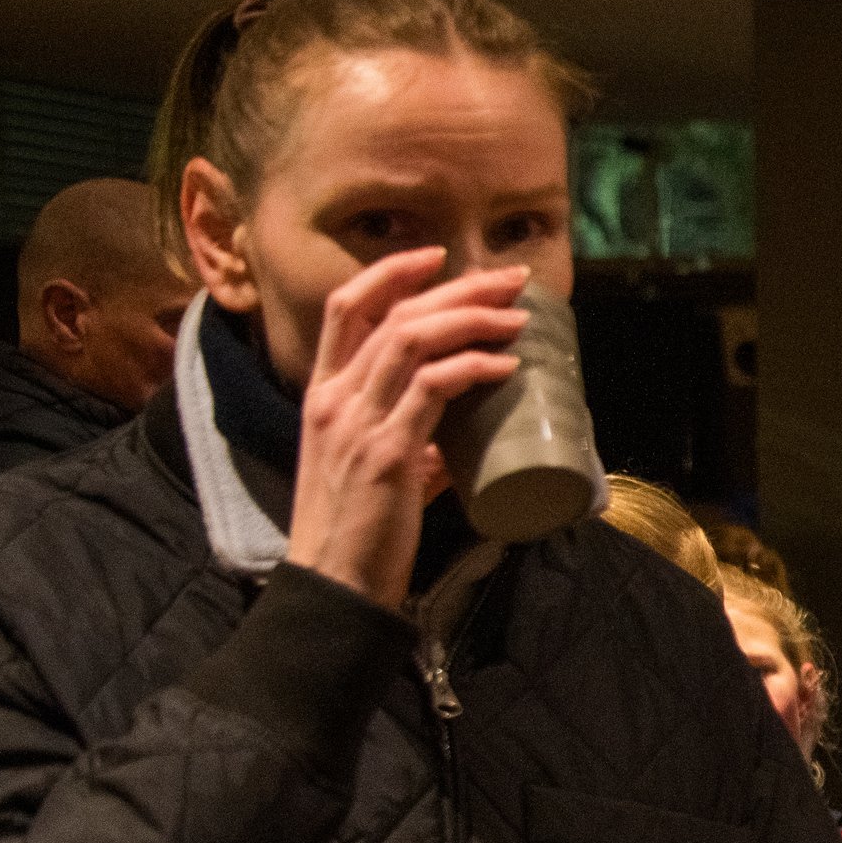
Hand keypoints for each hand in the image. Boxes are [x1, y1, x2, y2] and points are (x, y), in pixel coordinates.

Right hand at [287, 249, 526, 607]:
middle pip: (394, 314)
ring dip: (473, 319)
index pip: (348, 308)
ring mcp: (357, 422)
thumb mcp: (374, 471)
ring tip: (518, 318)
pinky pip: (433, 389)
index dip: (392, 272)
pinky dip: (473, 368)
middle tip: (509, 281)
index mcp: (323, 394)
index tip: (440, 258)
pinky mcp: (387, 453)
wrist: (335, 584)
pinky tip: (505, 366)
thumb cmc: (358, 531)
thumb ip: (410, 448)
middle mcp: (334, 398)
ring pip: (412, 339)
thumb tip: (451, 444)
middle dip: (457, 288)